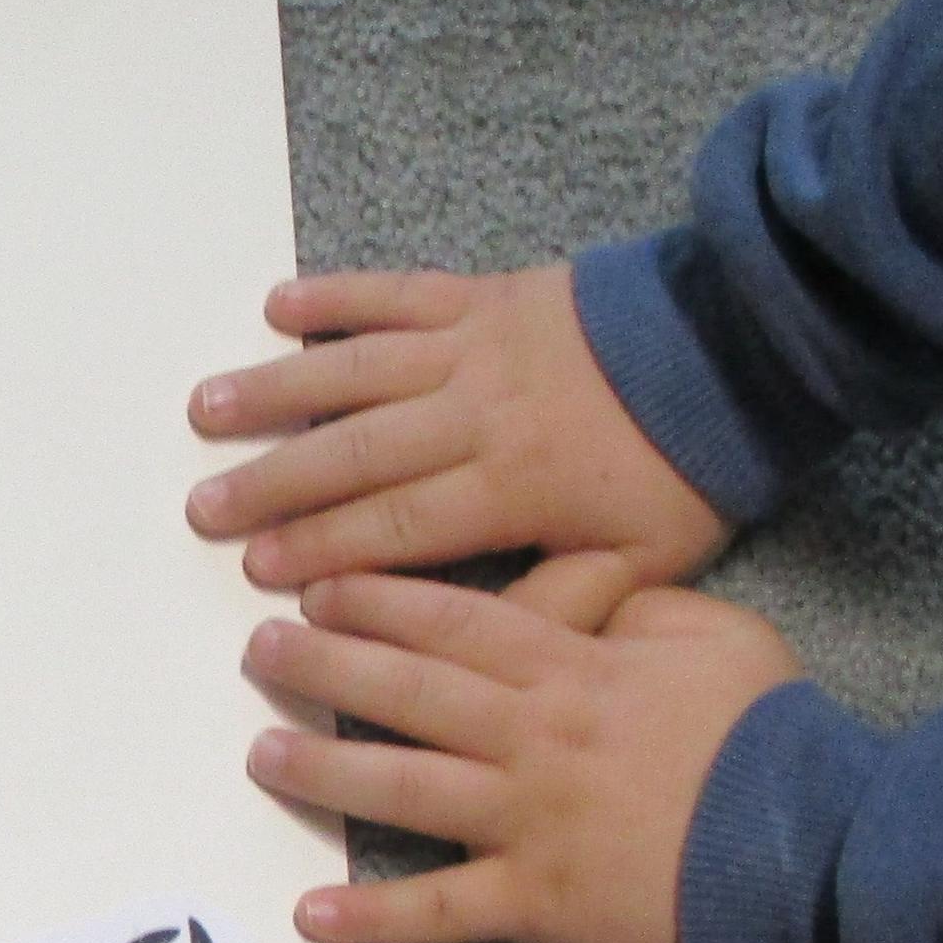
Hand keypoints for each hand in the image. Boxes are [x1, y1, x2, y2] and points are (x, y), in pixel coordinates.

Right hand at [189, 267, 729, 613]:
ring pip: (354, 371)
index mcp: (511, 486)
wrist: (741, 346)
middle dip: (271, 483)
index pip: (395, 526)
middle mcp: (476, 412)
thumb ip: (555, 605)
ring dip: (275, 390)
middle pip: (353, 452)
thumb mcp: (642, 563)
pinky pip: (395, 292)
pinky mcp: (483, 294)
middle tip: (202, 508)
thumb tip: (474, 651)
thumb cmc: (688, 465)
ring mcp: (474, 346)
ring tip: (205, 410)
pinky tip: (277, 307)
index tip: (259, 572)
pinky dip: (335, 296)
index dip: (322, 550)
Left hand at [243, 573, 802, 942]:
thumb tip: (586, 588)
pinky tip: (311, 912)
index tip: (317, 587)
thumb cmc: (771, 735)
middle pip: (408, 692)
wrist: (815, 846)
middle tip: (258, 651)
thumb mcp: (715, 633)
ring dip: (323, 772)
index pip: (454, 622)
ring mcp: (528, 822)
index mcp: (573, 668)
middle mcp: (532, 737)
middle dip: (325, 667)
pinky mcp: (539, 902)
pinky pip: (441, 910)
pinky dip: (373, 915)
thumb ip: (638, 604)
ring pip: (403, 787)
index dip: (377, 601)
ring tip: (259, 756)